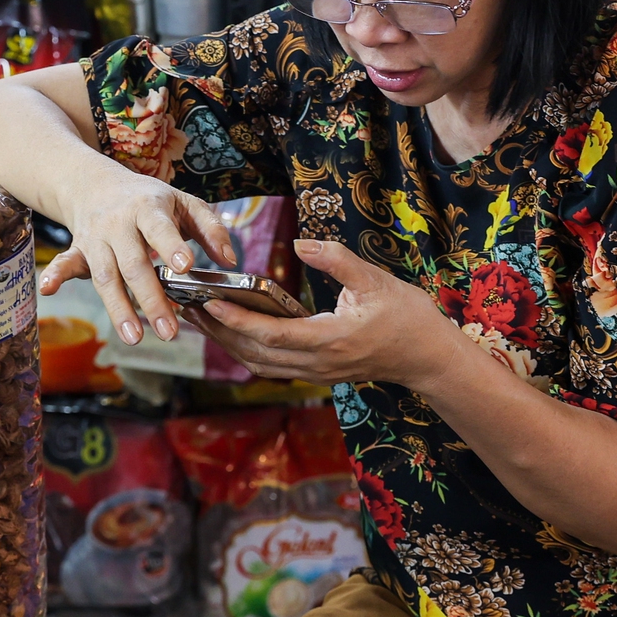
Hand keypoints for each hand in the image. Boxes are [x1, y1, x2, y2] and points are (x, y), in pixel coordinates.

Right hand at [40, 170, 237, 345]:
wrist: (95, 183)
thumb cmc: (149, 199)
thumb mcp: (184, 202)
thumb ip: (211, 229)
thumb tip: (230, 261)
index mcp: (148, 208)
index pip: (160, 228)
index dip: (171, 246)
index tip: (185, 267)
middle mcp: (118, 224)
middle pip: (134, 264)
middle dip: (151, 298)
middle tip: (170, 330)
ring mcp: (95, 238)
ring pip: (105, 276)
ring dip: (118, 308)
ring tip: (135, 338)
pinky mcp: (78, 250)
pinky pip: (66, 263)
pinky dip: (55, 275)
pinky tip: (47, 289)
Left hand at [183, 238, 464, 390]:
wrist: (428, 357)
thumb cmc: (406, 316)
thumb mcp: (375, 280)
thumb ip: (336, 259)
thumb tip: (300, 244)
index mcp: (331, 339)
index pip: (273, 333)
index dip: (238, 319)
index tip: (211, 302)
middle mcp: (318, 363)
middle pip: (255, 354)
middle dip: (220, 332)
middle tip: (188, 307)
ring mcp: (317, 372)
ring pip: (260, 364)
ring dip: (228, 343)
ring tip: (201, 319)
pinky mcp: (318, 373)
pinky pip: (273, 366)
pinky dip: (247, 350)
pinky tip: (232, 331)